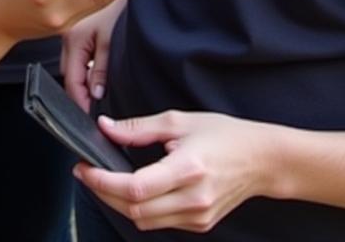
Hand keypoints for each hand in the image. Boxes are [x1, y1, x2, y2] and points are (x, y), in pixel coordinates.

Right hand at [61, 0, 127, 108]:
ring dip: (82, 78)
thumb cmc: (114, 3)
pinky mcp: (76, 29)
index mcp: (73, 41)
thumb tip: (97, 93)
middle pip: (69, 75)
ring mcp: (69, 33)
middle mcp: (67, 38)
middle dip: (79, 93)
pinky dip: (84, 64)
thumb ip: (101, 67)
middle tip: (92, 110)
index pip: (71, 82)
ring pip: (72, 64)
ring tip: (94, 95)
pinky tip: (93, 69)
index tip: (88, 118)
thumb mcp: (109, 38)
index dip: (79, 102)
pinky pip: (76, 54)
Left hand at [75, 111, 274, 232]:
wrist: (262, 161)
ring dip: (117, 203)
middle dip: (102, 192)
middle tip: (84, 171)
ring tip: (102, 179)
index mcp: (188, 170)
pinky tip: (130, 189)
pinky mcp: (199, 224)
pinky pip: (158, 223)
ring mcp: (197, 216)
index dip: (102, 181)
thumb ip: (138, 128)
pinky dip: (138, 209)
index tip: (82, 166)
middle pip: (134, 209)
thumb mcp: (178, 121)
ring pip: (143, 221)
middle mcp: (193, 199)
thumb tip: (105, 128)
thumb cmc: (223, 135)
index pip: (135, 187)